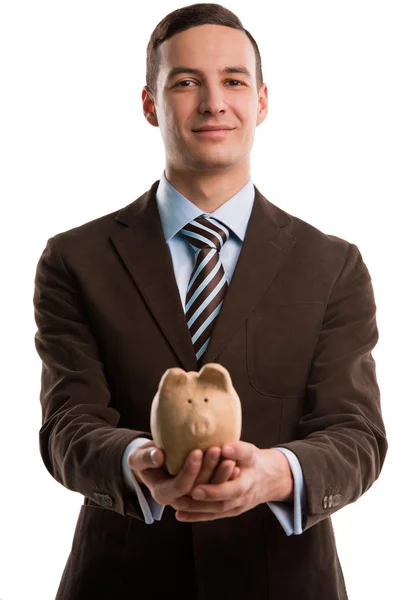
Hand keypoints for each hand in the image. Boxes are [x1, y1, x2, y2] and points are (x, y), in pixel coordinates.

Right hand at [127, 441, 239, 507]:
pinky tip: (235, 465)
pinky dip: (225, 479)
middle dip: (208, 471)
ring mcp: (192, 498)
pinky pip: (216, 489)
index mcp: (162, 493)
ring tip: (230, 458)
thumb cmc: (145, 458)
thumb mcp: (138, 457)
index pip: (179, 486)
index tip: (197, 451)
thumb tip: (158, 456)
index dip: (189, 470)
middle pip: (198, 490)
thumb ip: (145, 457)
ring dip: (221, 477)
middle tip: (217, 450)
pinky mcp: (202, 492)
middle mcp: (179, 500)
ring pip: (211, 492)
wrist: (153, 464)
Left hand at [172, 441, 293, 521]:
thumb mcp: (250, 453)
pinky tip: (179, 515)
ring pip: (215, 512)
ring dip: (195, 511)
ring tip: (176, 505)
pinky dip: (196, 516)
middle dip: (200, 504)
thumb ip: (239, 450)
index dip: (214, 491)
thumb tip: (225, 448)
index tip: (195, 489)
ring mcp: (236, 507)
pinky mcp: (230, 511)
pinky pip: (212, 515)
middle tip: (180, 500)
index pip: (232, 490)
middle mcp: (242, 498)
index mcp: (248, 483)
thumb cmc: (254, 461)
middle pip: (221, 504)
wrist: (268, 479)